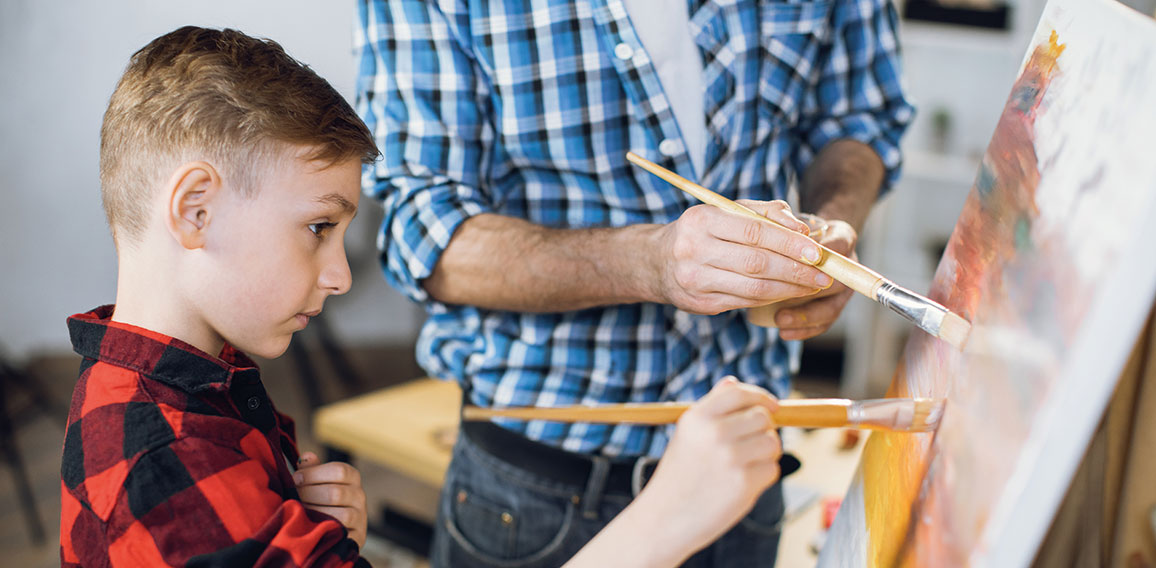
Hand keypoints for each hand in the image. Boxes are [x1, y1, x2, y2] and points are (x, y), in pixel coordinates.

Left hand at [294, 452, 367, 547]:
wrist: (336, 529)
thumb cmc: (322, 500)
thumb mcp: (318, 481)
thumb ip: (312, 469)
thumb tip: (306, 457)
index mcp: (352, 477)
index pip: (339, 471)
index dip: (314, 474)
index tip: (296, 478)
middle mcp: (360, 496)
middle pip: (335, 493)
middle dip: (309, 495)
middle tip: (295, 497)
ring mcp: (360, 517)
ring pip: (341, 515)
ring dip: (316, 514)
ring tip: (301, 512)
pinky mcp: (357, 537)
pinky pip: (341, 534)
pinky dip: (324, 530)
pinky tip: (310, 527)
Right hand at [637, 378, 782, 550]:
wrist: (664, 518)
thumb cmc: (678, 475)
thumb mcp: (687, 434)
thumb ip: (712, 407)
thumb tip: (733, 381)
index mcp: (697, 417)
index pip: (739, 393)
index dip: (760, 396)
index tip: (772, 405)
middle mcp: (714, 433)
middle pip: (763, 417)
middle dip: (765, 429)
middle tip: (753, 444)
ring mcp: (731, 458)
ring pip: (772, 443)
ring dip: (767, 453)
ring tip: (747, 464)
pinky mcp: (744, 483)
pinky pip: (772, 469)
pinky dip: (763, 476)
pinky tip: (742, 484)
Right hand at [652, 200, 832, 314]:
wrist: (656, 262)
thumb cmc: (701, 231)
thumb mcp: (726, 211)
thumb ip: (765, 213)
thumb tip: (802, 229)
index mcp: (701, 220)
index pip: (754, 231)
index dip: (789, 243)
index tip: (817, 251)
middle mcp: (693, 250)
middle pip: (756, 263)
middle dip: (796, 270)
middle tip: (824, 274)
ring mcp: (695, 280)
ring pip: (753, 287)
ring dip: (790, 288)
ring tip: (813, 286)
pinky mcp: (700, 304)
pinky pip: (744, 301)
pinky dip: (772, 297)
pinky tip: (789, 293)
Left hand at [774, 218, 857, 339]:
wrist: (811, 239)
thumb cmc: (797, 230)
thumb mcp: (793, 220)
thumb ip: (787, 223)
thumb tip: (781, 239)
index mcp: (842, 238)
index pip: (838, 246)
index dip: (819, 257)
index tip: (799, 263)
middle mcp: (848, 264)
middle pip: (835, 283)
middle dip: (809, 292)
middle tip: (782, 298)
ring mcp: (844, 288)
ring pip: (831, 307)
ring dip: (805, 317)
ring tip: (779, 321)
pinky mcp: (834, 305)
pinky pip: (824, 322)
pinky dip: (804, 330)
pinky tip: (784, 333)